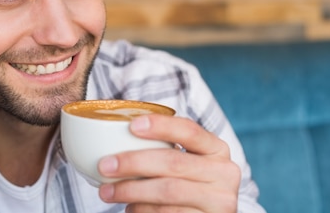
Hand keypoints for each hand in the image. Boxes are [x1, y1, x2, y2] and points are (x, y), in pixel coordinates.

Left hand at [97, 114, 239, 212]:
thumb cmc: (186, 183)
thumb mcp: (185, 162)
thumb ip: (162, 149)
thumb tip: (112, 136)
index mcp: (216, 149)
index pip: (189, 130)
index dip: (161, 125)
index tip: (132, 125)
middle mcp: (224, 173)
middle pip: (173, 162)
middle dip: (133, 162)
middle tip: (104, 165)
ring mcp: (220, 201)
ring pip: (167, 191)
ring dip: (131, 191)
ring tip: (107, 192)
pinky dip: (143, 210)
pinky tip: (130, 208)